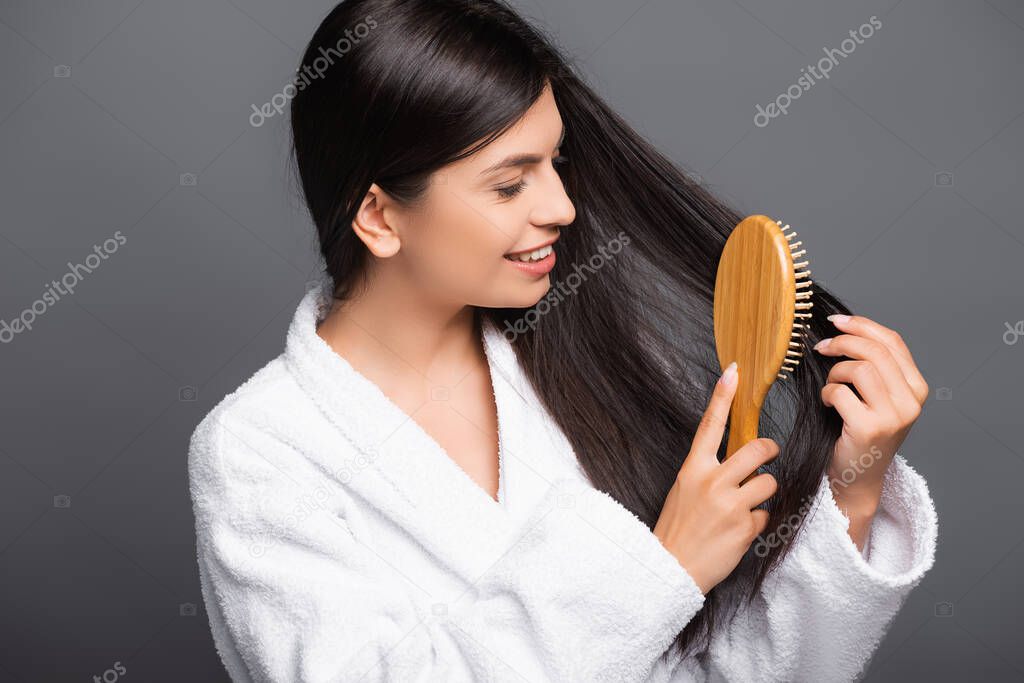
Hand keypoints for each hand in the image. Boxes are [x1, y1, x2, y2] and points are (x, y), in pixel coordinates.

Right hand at [654, 362, 779, 594]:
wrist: (670, 568)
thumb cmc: (678, 527)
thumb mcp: (684, 490)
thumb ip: (708, 471)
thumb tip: (738, 457)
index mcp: (692, 468)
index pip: (710, 425)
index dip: (722, 397)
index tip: (733, 372)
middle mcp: (711, 481)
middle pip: (757, 449)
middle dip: (769, 451)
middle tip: (768, 456)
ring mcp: (729, 504)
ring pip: (769, 482)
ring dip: (764, 493)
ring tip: (745, 507)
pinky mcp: (745, 526)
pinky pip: (766, 514)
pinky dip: (758, 523)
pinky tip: (739, 532)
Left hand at [814, 314, 928, 517]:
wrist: (858, 477)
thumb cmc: (860, 432)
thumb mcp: (877, 396)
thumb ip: (874, 366)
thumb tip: (843, 327)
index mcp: (917, 388)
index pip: (893, 341)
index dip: (862, 325)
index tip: (836, 321)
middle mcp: (911, 401)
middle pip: (875, 350)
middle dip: (842, 342)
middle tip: (820, 346)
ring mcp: (893, 416)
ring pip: (859, 368)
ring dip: (835, 372)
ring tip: (831, 386)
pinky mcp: (869, 428)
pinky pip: (839, 392)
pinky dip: (827, 394)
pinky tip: (828, 406)